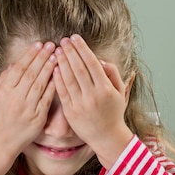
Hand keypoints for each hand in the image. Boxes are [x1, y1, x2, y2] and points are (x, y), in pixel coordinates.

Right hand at [0, 41, 56, 157]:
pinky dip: (53, 86)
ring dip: (49, 68)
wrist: (3, 140)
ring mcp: (27, 108)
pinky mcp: (38, 117)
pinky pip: (47, 98)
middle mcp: (15, 98)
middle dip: (42, 57)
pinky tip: (59, 75)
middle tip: (51, 45)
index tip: (38, 44)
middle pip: (31, 73)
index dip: (30, 55)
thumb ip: (3, 79)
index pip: (19, 68)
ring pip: (40, 84)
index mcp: (4, 91)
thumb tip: (13, 64)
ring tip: (56, 55)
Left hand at [53, 35, 133, 168]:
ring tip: (57, 50)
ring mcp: (80, 104)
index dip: (82, 48)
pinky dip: (58, 79)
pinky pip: (62, 92)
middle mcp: (92, 95)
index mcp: (105, 88)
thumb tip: (99, 60)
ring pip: (68, 79)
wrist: (106, 136)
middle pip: (78, 68)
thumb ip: (112, 73)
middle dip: (70, 52)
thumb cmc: (114, 111)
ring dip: (62, 62)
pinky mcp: (70, 112)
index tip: (75, 37)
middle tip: (63, 40)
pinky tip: (54, 68)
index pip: (92, 63)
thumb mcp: (119, 91)